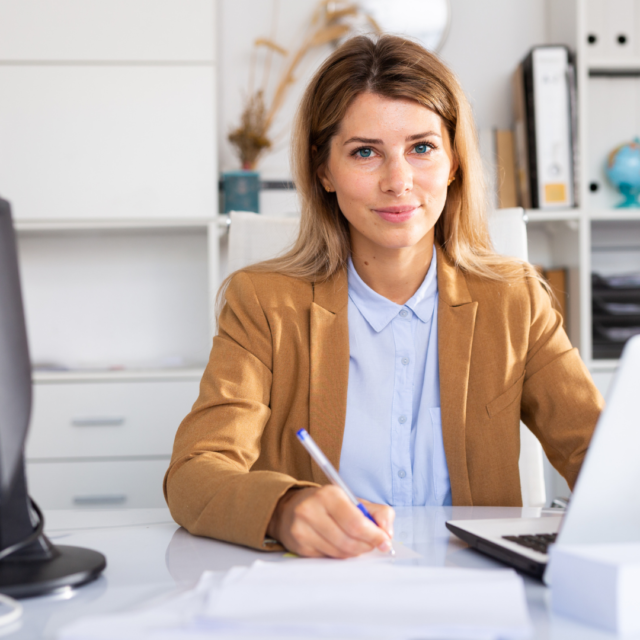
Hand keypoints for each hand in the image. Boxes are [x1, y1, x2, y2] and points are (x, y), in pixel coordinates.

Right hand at [266, 486, 394, 557]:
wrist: (291, 508)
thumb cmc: (328, 505)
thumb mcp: (353, 500)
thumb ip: (378, 512)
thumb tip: (387, 532)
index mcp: (328, 495)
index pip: (356, 523)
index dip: (374, 535)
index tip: (384, 540)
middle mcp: (311, 510)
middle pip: (349, 541)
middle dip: (366, 546)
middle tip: (372, 543)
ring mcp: (302, 530)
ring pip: (339, 552)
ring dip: (355, 552)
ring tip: (356, 543)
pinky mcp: (299, 546)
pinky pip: (328, 558)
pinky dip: (340, 555)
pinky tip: (339, 545)